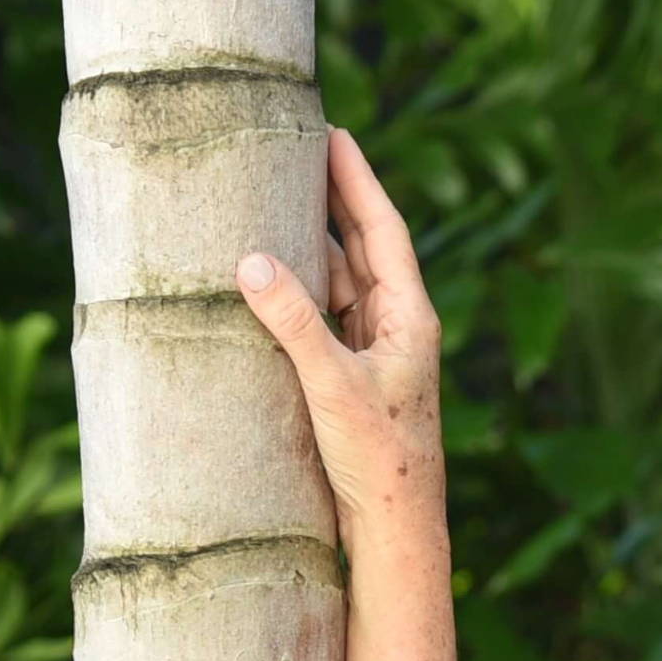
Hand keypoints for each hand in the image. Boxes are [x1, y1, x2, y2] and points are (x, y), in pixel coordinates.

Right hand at [237, 129, 443, 547]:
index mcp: (410, 319)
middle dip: (332, 196)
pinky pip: (325, 313)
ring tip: (272, 190)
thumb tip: (252, 261)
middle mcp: (398, 328)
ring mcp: (376, 352)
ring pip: (342, 278)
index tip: (333, 133)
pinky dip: (301, 285)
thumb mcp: (333, 385)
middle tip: (295, 144)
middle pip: (362, 245)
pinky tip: (270, 266)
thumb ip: (295, 322)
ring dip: (311, 238)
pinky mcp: (352, 376)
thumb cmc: (379, 460)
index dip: (358, 179)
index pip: (383, 231)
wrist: (395, 528)